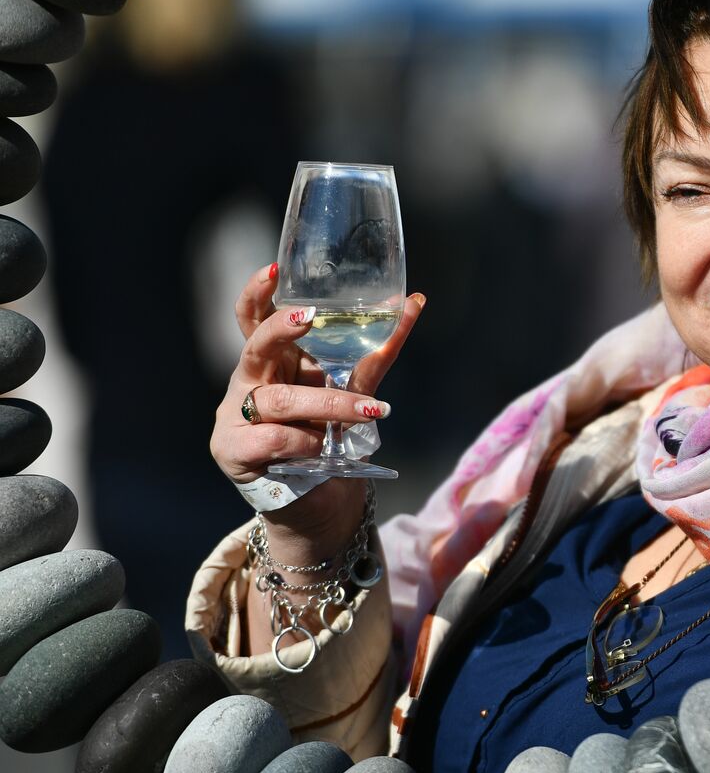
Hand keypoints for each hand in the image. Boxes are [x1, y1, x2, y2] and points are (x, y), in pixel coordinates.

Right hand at [210, 264, 425, 550]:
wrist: (319, 502)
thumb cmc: (329, 438)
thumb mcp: (351, 391)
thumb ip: (374, 355)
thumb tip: (414, 303)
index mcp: (273, 361)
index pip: (253, 318)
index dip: (257, 294)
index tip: (274, 270)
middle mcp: (249, 381)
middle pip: (257, 347)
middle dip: (281, 330)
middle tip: (309, 317)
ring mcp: (235, 415)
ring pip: (280, 399)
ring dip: (329, 404)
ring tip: (370, 413)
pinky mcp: (232, 450)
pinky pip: (271, 437)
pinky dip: (304, 443)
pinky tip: (321, 450)